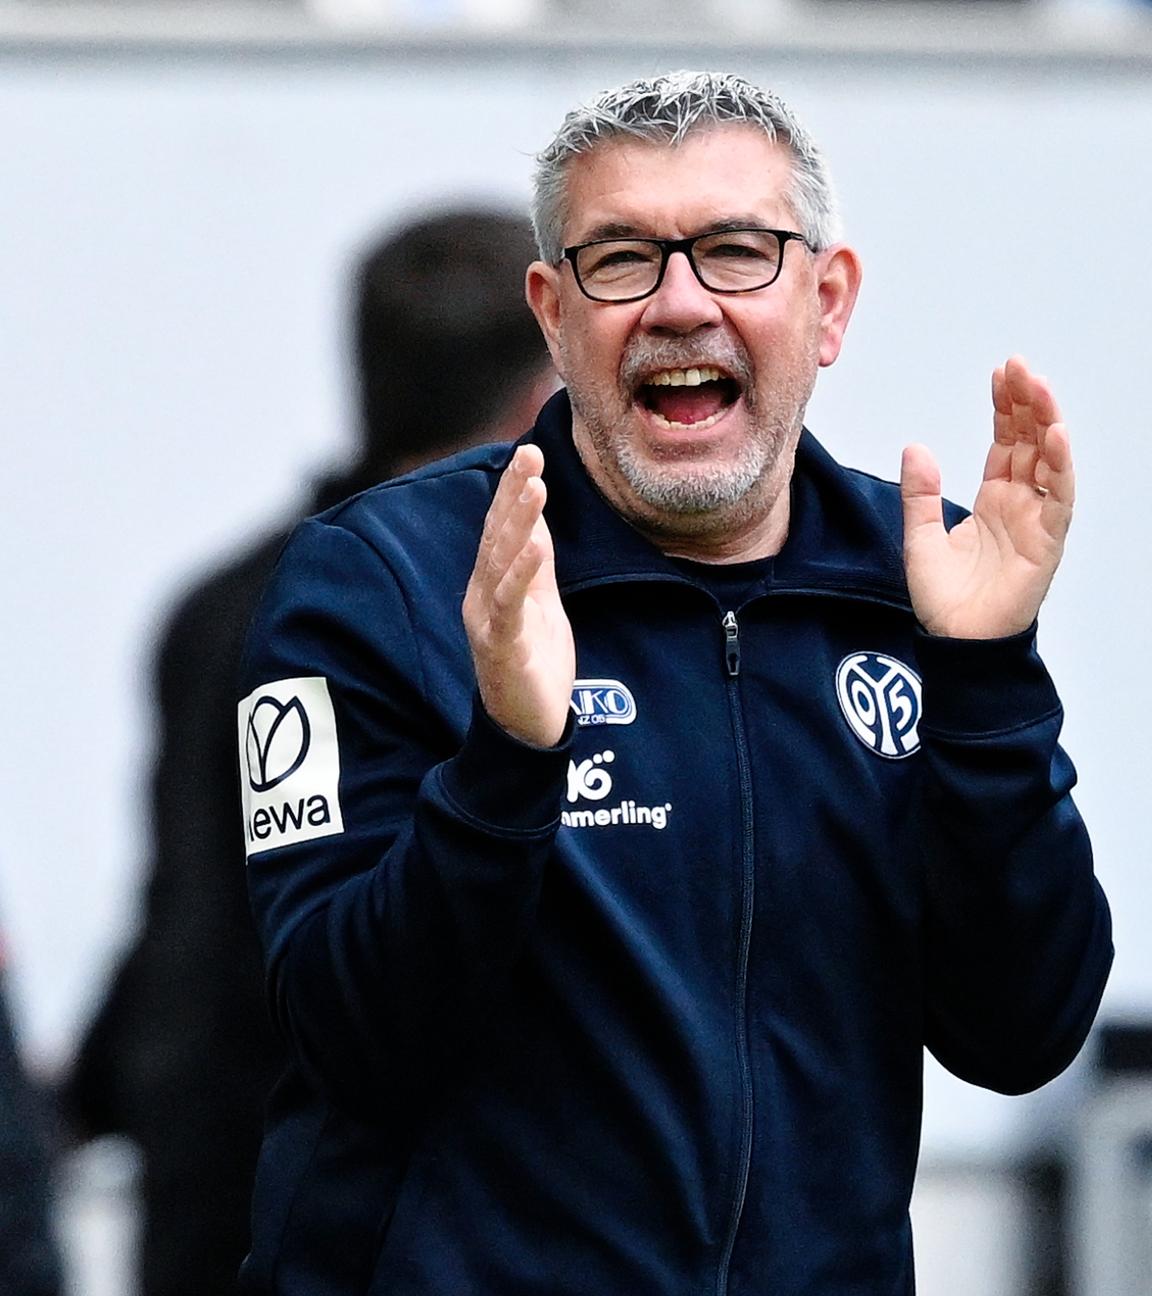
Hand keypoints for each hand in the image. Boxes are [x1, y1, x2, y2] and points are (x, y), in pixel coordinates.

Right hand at [462, 445, 575, 746]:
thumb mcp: (540, 604)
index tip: (530, 452)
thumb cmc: (534, 666)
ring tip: (535, 485)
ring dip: (517, 521)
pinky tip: (535, 544)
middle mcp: (481, 596)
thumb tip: (537, 519)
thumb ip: (535, 564)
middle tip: (530, 453)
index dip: (513, 490)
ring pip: (499, 562)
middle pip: (496, 536)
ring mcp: (487, 620)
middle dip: (513, 493)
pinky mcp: (500, 645)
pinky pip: (509, 602)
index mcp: (491, 585)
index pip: (500, 529)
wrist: (528, 729)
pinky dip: (521, 571)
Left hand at [900, 356, 1074, 638]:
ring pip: (1049, 462)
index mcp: (993, 499)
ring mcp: (1035, 522)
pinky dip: (1059, 468)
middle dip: (1028, 403)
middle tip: (1020, 367)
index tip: (1001, 373)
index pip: (1006, 442)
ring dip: (1047, 423)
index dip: (1006, 407)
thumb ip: (919, 493)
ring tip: (1039, 388)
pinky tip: (1055, 436)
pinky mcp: (1046, 544)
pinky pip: (1058, 500)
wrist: (955, 642)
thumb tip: (916, 447)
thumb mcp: (919, 536)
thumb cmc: (945, 599)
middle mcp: (1019, 505)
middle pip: (1031, 442)